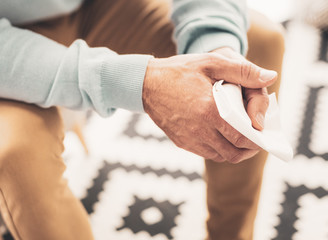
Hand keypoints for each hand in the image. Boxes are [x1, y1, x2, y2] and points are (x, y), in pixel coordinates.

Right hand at [143, 53, 276, 162]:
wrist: (146, 84)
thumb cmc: (180, 71)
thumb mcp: (211, 63)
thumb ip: (243, 71)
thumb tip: (271, 77)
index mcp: (211, 111)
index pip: (243, 137)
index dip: (257, 140)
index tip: (262, 134)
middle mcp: (200, 130)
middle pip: (234, 153)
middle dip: (249, 149)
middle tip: (255, 140)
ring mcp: (189, 138)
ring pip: (220, 156)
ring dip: (234, 151)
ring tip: (239, 138)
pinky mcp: (180, 142)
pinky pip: (205, 153)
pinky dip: (218, 150)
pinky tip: (220, 136)